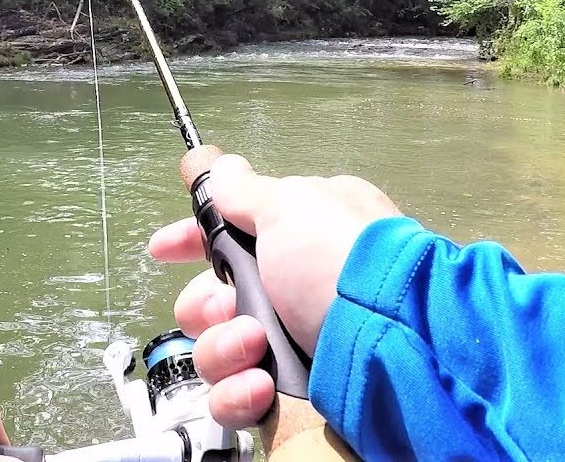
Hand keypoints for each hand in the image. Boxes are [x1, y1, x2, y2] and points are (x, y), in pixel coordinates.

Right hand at [148, 154, 400, 427]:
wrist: (400, 347)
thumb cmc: (344, 263)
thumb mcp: (291, 206)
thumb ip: (244, 191)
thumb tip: (220, 166)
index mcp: (300, 238)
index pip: (230, 237)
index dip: (192, 242)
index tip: (164, 248)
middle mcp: (293, 293)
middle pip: (211, 300)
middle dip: (207, 303)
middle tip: (228, 304)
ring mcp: (290, 347)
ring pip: (214, 349)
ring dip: (225, 346)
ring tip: (257, 345)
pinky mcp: (286, 398)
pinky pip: (232, 398)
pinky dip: (241, 392)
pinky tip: (263, 384)